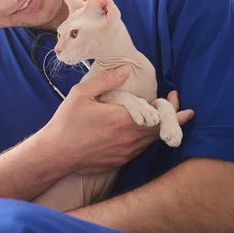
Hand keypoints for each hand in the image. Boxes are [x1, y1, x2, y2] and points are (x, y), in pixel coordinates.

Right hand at [44, 69, 194, 173]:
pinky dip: (144, 139)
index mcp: (122, 121)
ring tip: (159, 117)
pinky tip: (139, 130)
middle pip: (160, 131)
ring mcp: (125, 153)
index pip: (159, 117)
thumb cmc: (67, 122)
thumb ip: (107, 80)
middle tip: (175, 106)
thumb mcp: (82, 94)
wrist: (55, 153)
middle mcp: (128, 139)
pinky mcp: (119, 162)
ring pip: (150, 141)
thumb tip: (126, 70)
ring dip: (158, 130)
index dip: (173, 110)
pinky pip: (139, 149)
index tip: (178, 100)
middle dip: (172, 119)